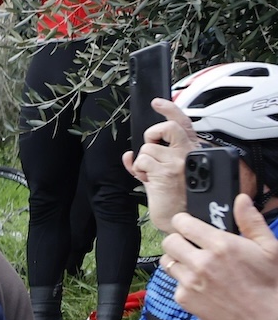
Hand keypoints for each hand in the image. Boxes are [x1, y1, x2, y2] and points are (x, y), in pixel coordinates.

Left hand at [123, 99, 201, 232]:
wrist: (181, 217)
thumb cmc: (175, 196)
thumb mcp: (164, 173)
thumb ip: (150, 161)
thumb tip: (128, 154)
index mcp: (191, 149)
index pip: (182, 122)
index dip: (169, 109)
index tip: (157, 102)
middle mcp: (188, 152)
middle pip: (166, 127)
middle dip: (151, 135)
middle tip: (151, 148)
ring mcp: (178, 161)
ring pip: (147, 148)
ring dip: (143, 162)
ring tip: (152, 175)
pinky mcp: (166, 172)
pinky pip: (142, 160)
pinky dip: (139, 170)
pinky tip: (148, 180)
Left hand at [162, 197, 277, 319]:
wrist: (266, 319)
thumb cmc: (270, 284)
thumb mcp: (269, 248)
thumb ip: (251, 222)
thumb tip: (241, 200)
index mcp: (221, 245)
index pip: (183, 224)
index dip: (184, 221)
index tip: (187, 224)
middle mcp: (201, 262)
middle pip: (169, 241)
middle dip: (178, 239)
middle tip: (190, 244)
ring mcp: (190, 282)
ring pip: (167, 262)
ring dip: (178, 260)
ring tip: (195, 264)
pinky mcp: (185, 299)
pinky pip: (174, 284)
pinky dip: (183, 282)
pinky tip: (201, 284)